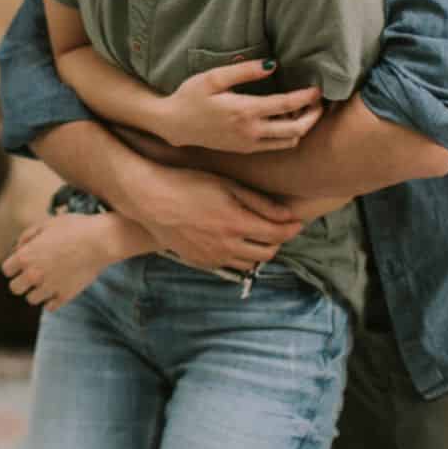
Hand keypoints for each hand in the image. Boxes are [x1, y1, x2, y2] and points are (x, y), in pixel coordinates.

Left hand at [1, 213, 123, 313]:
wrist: (100, 240)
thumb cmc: (73, 227)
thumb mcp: (45, 224)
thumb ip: (27, 237)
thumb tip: (17, 250)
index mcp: (26, 256)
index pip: (7, 270)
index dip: (14, 265)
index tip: (22, 262)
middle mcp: (34, 275)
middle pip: (15, 288)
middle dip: (21, 281)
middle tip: (32, 274)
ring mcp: (49, 287)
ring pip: (31, 299)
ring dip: (36, 291)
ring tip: (47, 281)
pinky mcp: (65, 296)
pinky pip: (49, 307)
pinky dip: (51, 300)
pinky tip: (57, 289)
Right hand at [128, 166, 303, 272]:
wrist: (150, 199)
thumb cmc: (188, 183)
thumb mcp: (226, 185)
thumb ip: (259, 202)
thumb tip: (288, 215)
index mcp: (237, 223)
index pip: (278, 235)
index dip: (292, 229)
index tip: (297, 222)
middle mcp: (227, 246)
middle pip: (267, 253)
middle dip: (277, 240)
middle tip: (276, 227)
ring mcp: (213, 257)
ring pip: (249, 262)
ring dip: (258, 250)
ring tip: (255, 234)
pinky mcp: (200, 262)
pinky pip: (229, 265)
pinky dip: (238, 255)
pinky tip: (232, 240)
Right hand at [153, 59, 323, 152]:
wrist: (174, 124)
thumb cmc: (191, 96)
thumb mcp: (214, 77)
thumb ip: (245, 71)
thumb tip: (273, 65)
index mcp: (244, 111)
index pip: (286, 105)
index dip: (306, 97)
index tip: (318, 88)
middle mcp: (251, 132)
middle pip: (296, 130)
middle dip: (313, 116)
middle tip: (318, 102)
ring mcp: (249, 144)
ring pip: (289, 141)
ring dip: (303, 127)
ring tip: (303, 110)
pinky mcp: (246, 150)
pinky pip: (276, 146)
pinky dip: (289, 135)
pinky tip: (285, 119)